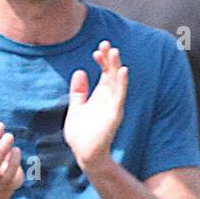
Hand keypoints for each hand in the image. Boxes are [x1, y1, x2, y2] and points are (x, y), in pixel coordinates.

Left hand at [63, 41, 128, 174]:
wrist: (84, 155)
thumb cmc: (81, 135)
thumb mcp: (76, 108)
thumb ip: (78, 91)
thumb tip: (80, 71)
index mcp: (100, 96)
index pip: (104, 73)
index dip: (102, 60)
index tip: (96, 50)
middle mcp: (108, 98)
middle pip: (112, 74)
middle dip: (109, 58)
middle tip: (106, 43)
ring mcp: (113, 106)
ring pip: (117, 82)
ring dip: (117, 66)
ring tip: (114, 51)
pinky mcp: (114, 114)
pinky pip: (120, 96)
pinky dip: (122, 83)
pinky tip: (123, 70)